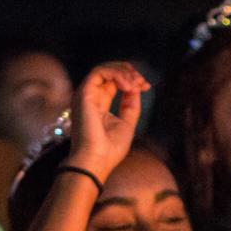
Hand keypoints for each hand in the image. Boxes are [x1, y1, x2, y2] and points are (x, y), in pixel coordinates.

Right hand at [63, 61, 149, 184]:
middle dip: (128, 72)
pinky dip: (116, 74)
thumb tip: (136, 88)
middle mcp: (90, 98)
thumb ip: (130, 106)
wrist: (96, 161)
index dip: (131, 80)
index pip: (113, 83)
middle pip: (108, 73)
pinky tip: (128, 86)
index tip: (146, 86)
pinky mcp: (83, 94)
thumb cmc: (109, 150)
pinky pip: (98, 72)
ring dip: (123, 72)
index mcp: (99, 105)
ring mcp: (85, 95)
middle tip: (142, 82)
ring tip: (135, 84)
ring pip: (103, 69)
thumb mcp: (127, 124)